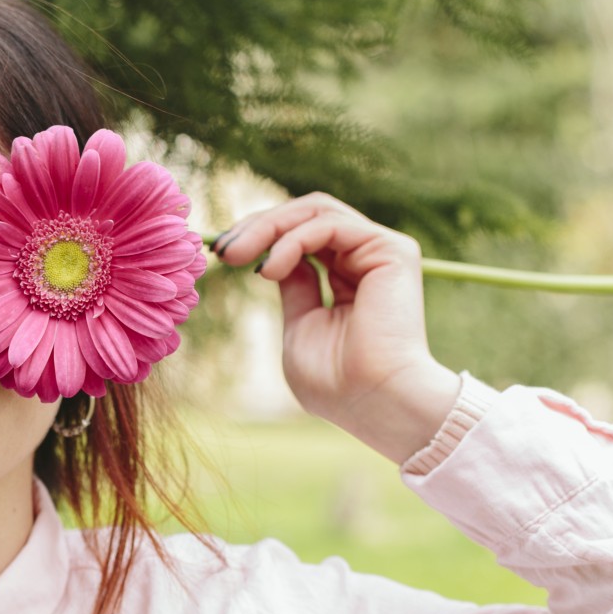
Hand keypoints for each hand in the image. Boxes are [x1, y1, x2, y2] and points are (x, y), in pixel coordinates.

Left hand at [212, 192, 460, 463]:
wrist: (376, 402)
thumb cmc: (338, 383)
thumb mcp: (299, 328)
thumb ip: (294, 288)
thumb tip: (273, 259)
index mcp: (347, 278)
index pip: (301, 235)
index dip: (260, 235)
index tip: (221, 252)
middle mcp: (366, 259)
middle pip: (306, 214)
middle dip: (257, 225)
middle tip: (221, 248)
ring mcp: (380, 252)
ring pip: (315, 210)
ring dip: (267, 227)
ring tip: (235, 255)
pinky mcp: (392, 250)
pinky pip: (328, 224)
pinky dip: (291, 240)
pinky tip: (269, 269)